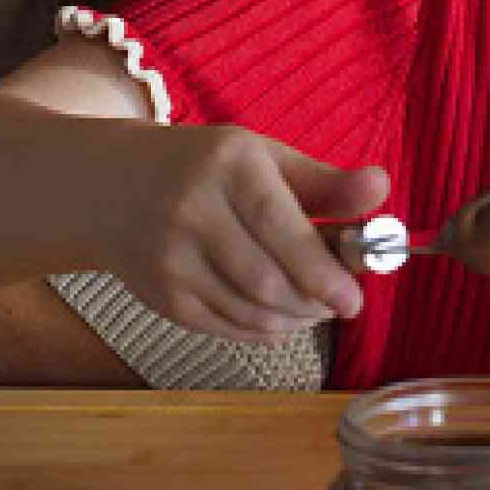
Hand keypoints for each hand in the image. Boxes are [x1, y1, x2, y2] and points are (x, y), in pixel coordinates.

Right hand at [89, 124, 379, 345]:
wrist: (107, 186)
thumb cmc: (202, 170)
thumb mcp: (260, 159)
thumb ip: (324, 182)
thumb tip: (382, 188)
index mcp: (226, 166)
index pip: (282, 230)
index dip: (323, 273)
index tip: (353, 299)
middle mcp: (190, 211)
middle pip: (268, 282)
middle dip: (314, 302)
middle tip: (337, 302)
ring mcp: (169, 258)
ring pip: (250, 312)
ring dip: (293, 319)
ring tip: (310, 307)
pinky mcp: (160, 296)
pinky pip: (227, 327)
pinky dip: (263, 330)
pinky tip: (276, 314)